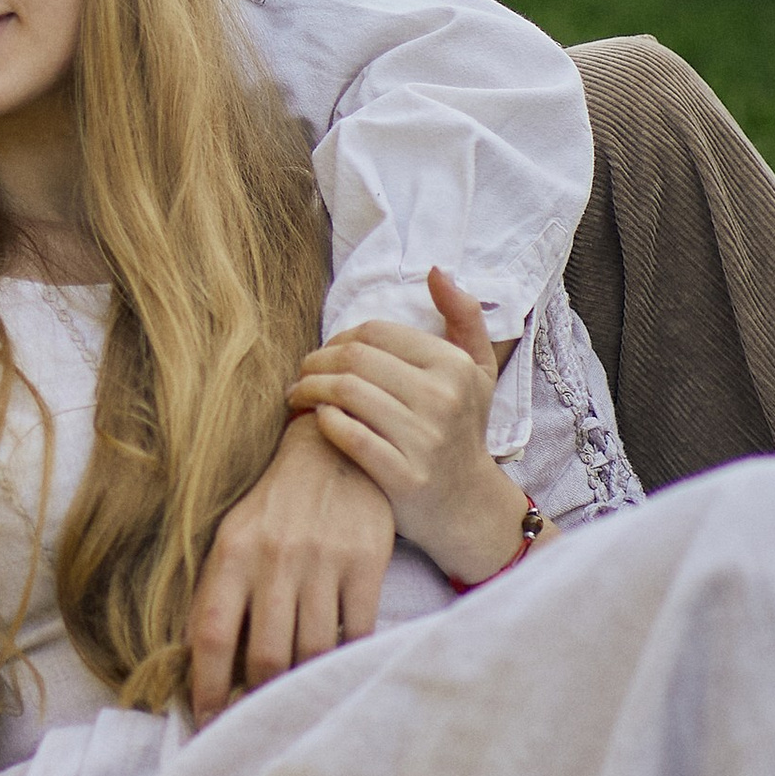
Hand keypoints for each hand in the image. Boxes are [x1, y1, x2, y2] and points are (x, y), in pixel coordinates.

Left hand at [188, 414, 395, 724]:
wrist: (331, 450)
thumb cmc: (274, 507)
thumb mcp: (232, 538)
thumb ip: (219, 595)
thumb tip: (204, 666)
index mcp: (233, 553)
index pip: (213, 634)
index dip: (208, 687)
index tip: (209, 721)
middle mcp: (276, 557)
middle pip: (266, 655)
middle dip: (260, 698)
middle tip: (259, 719)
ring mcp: (324, 560)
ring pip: (312, 650)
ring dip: (302, 684)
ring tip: (296, 700)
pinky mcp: (366, 561)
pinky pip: (356, 631)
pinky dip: (345, 658)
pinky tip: (335, 667)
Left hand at [284, 267, 527, 585]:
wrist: (467, 505)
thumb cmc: (462, 429)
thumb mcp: (477, 370)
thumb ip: (462, 316)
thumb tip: (438, 270)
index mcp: (454, 366)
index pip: (374, 331)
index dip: (339, 337)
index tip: (326, 354)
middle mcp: (442, 398)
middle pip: (354, 358)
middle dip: (315, 362)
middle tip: (301, 374)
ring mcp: (424, 439)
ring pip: (345, 392)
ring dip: (309, 389)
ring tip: (298, 396)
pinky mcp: (403, 475)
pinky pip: (346, 433)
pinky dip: (322, 421)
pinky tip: (315, 421)